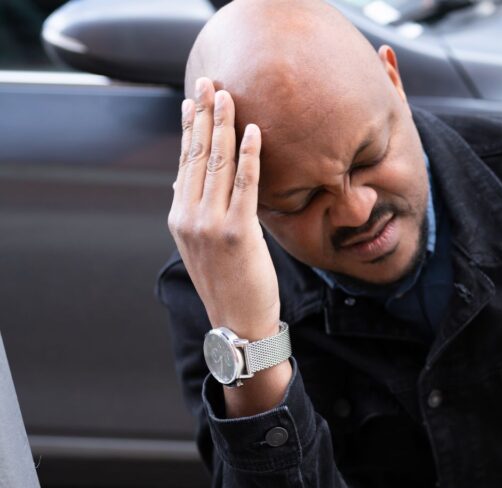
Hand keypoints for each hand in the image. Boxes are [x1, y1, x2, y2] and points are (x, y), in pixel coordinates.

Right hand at [168, 77, 279, 340]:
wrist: (238, 325)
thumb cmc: (229, 285)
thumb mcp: (203, 247)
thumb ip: (196, 214)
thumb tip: (183, 184)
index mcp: (180, 217)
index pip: (185, 163)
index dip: (190, 129)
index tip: (193, 100)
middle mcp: (189, 216)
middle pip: (197, 155)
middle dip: (203, 115)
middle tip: (209, 82)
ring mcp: (211, 224)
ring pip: (218, 164)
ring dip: (224, 126)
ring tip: (228, 96)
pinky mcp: (238, 232)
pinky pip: (246, 185)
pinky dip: (250, 156)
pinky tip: (254, 131)